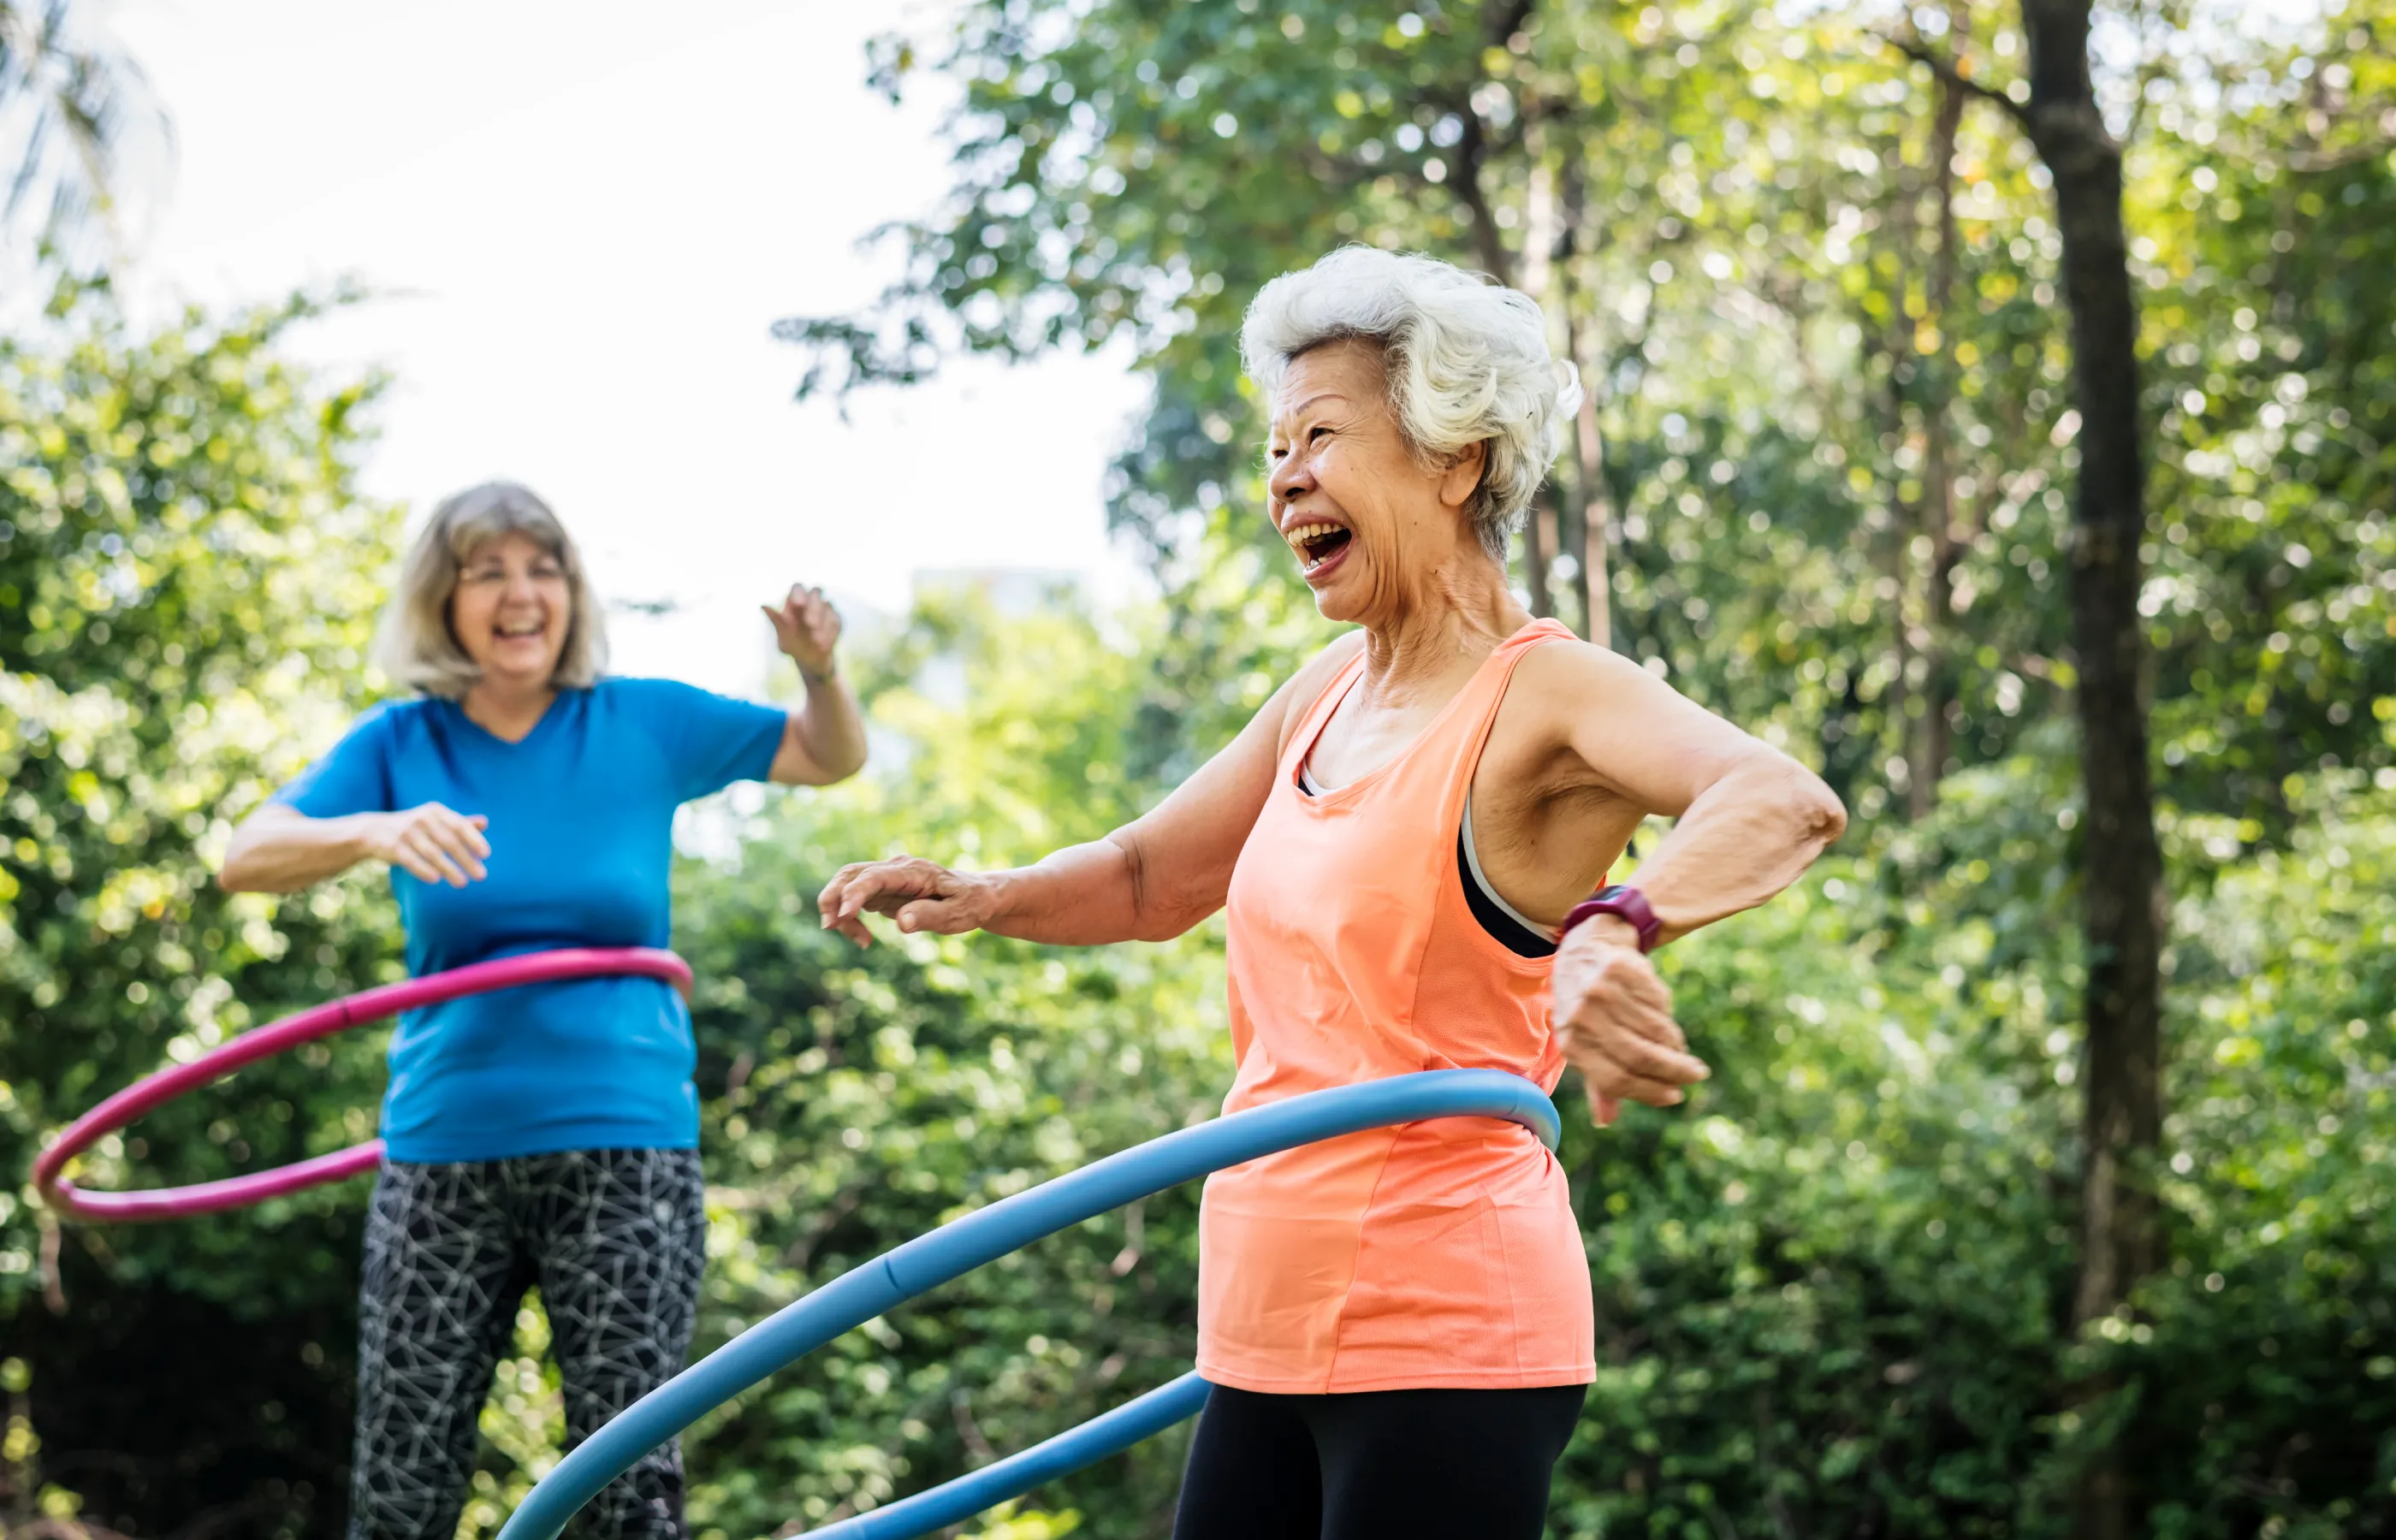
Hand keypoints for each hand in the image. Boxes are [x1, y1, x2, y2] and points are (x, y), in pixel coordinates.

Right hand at [366, 803, 490, 886]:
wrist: (375, 831)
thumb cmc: (414, 828)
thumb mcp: (436, 821)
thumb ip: (459, 823)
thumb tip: (485, 823)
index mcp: (436, 812)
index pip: (460, 825)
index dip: (474, 839)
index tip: (486, 855)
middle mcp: (422, 819)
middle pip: (449, 841)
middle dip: (466, 859)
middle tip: (481, 876)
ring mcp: (406, 832)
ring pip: (432, 853)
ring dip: (449, 869)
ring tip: (462, 883)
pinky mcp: (393, 846)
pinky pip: (411, 860)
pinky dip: (423, 869)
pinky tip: (436, 879)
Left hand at [763, 584, 842, 679]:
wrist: (812, 661)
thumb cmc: (793, 645)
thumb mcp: (783, 637)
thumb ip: (777, 621)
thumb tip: (763, 605)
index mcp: (795, 602)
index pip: (798, 588)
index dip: (798, 593)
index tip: (798, 604)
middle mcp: (812, 601)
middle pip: (816, 592)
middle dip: (813, 608)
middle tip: (810, 624)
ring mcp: (826, 609)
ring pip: (828, 605)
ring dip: (823, 623)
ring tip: (816, 641)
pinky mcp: (836, 619)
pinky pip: (836, 621)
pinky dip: (830, 633)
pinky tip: (824, 645)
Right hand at [817, 856, 997, 946]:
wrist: (976, 896)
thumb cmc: (970, 904)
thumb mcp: (958, 914)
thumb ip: (930, 916)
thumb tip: (901, 922)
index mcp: (913, 871)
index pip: (874, 877)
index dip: (855, 894)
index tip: (843, 916)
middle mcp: (895, 869)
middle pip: (850, 874)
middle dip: (832, 898)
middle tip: (831, 926)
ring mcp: (886, 879)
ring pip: (847, 886)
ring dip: (838, 911)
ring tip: (861, 941)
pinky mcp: (882, 891)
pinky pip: (854, 900)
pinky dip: (850, 919)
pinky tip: (864, 939)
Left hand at [1549, 917, 1709, 1125]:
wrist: (1583, 950)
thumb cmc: (1585, 1009)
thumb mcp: (1582, 1043)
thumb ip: (1597, 1081)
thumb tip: (1605, 1121)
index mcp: (1572, 1043)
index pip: (1616, 1079)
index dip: (1649, 1092)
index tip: (1674, 1096)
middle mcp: (1583, 1017)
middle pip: (1639, 1056)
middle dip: (1674, 1071)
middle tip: (1696, 1075)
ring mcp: (1602, 991)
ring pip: (1654, 1030)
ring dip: (1675, 1046)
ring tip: (1682, 1051)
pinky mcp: (1622, 969)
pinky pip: (1658, 1003)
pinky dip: (1668, 1017)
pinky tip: (1667, 1021)